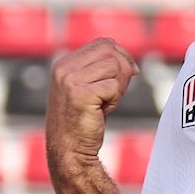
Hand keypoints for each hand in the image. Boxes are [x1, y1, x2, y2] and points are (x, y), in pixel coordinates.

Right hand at [45, 37, 133, 175]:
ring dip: (118, 87)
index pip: (102, 43)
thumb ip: (100, 71)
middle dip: (123, 69)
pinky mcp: (80, 95)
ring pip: (114, 66)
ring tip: (106, 103)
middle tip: (117, 92)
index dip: (121, 55)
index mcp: (64, 64)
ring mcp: (70, 81)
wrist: (69, 151)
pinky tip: (103, 111)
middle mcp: (64, 69)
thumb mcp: (87, 89)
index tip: (128, 73)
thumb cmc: (82, 122)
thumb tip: (130, 63)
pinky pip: (113, 86)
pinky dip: (115, 100)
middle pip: (110, 51)